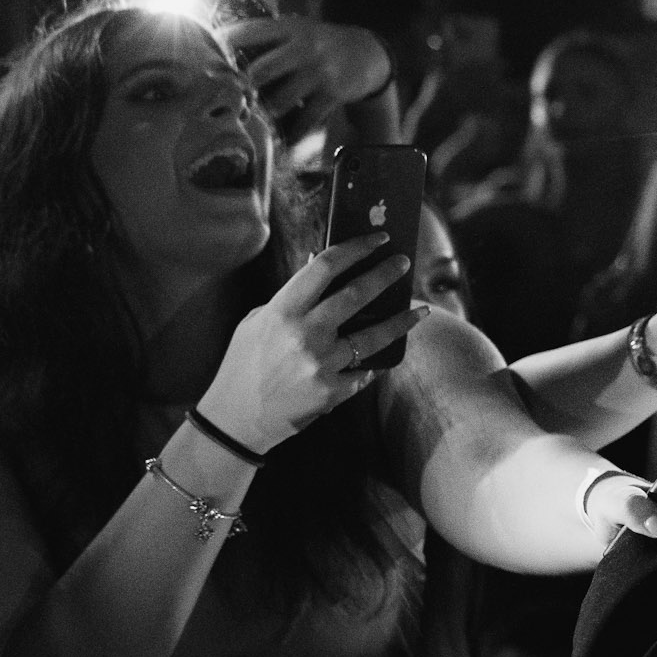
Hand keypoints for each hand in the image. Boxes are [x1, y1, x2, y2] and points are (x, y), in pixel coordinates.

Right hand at [198, 232, 429, 450]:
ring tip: (420, 311)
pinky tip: (388, 356)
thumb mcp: (257, 322)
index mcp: (282, 311)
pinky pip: (364, 371)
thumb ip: (290, 298)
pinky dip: (374, 364)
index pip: (324, 267)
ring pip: (374, 336)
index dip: (355, 248)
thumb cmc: (244, 364)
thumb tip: (318, 266)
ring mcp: (321, 364)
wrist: (236, 417)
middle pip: (356, 295)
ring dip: (401, 321)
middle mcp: (305, 334)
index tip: (378, 239)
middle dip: (385, 275)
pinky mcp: (332, 391)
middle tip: (404, 263)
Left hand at [226, 15, 390, 131]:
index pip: (248, 33)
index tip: (206, 60)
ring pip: (280, 101)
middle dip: (242, 88)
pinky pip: (305, 121)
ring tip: (258, 117)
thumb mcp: (298, 31)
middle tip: (230, 98)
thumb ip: (267, 40)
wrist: (367, 53)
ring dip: (266, 113)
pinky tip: (285, 139)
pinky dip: (292, 134)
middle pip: (261, 70)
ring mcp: (320, 72)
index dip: (223, 47)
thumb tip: (221, 55)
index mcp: (290, 28)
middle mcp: (305, 47)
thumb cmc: (320, 44)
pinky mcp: (333, 94)